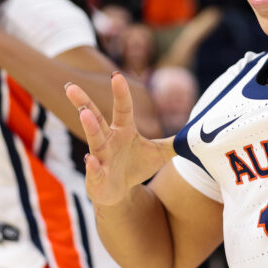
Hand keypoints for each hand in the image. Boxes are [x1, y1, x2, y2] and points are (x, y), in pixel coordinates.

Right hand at [66, 74, 174, 206]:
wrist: (120, 192)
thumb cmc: (136, 167)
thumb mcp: (159, 154)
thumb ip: (175, 141)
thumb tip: (196, 132)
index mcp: (123, 130)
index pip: (122, 108)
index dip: (121, 92)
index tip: (116, 75)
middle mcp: (108, 140)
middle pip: (95, 117)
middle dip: (84, 102)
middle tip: (71, 87)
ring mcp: (100, 157)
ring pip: (94, 140)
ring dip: (89, 126)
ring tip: (85, 114)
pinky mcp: (96, 177)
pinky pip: (94, 170)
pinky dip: (92, 166)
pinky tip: (90, 160)